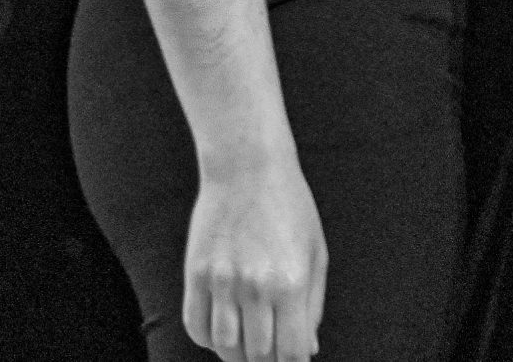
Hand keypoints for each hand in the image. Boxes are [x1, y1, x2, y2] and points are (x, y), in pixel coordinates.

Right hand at [182, 158, 326, 361]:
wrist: (248, 169)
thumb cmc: (289, 207)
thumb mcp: (316, 252)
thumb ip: (313, 305)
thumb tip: (307, 348)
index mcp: (292, 282)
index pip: (290, 350)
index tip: (294, 359)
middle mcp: (255, 287)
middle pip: (257, 354)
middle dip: (267, 361)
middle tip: (272, 353)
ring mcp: (222, 282)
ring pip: (224, 347)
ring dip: (237, 354)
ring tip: (248, 345)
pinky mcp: (196, 275)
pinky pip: (196, 326)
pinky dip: (209, 339)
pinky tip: (224, 330)